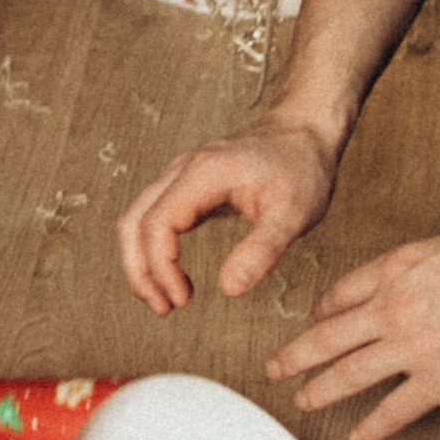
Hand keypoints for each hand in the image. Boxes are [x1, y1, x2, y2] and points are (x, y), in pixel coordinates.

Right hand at [117, 115, 341, 317]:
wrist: (305, 129)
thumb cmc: (301, 168)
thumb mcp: (293, 214)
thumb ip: (261, 251)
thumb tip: (229, 289)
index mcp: (204, 173)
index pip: (157, 223)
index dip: (161, 267)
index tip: (182, 299)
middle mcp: (183, 170)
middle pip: (135, 222)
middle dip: (140, 271)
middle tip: (164, 309)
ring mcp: (181, 174)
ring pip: (138, 218)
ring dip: (141, 262)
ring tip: (164, 300)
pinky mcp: (187, 184)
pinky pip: (153, 216)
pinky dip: (153, 249)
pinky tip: (173, 275)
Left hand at [266, 226, 439, 439]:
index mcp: (398, 270)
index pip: (344, 293)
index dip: (322, 312)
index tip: (312, 321)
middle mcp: (392, 308)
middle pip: (330, 335)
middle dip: (297, 355)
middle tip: (276, 367)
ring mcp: (409, 347)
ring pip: (349, 374)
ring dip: (321, 391)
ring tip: (303, 402)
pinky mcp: (435, 382)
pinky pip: (395, 410)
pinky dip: (374, 427)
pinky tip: (359, 436)